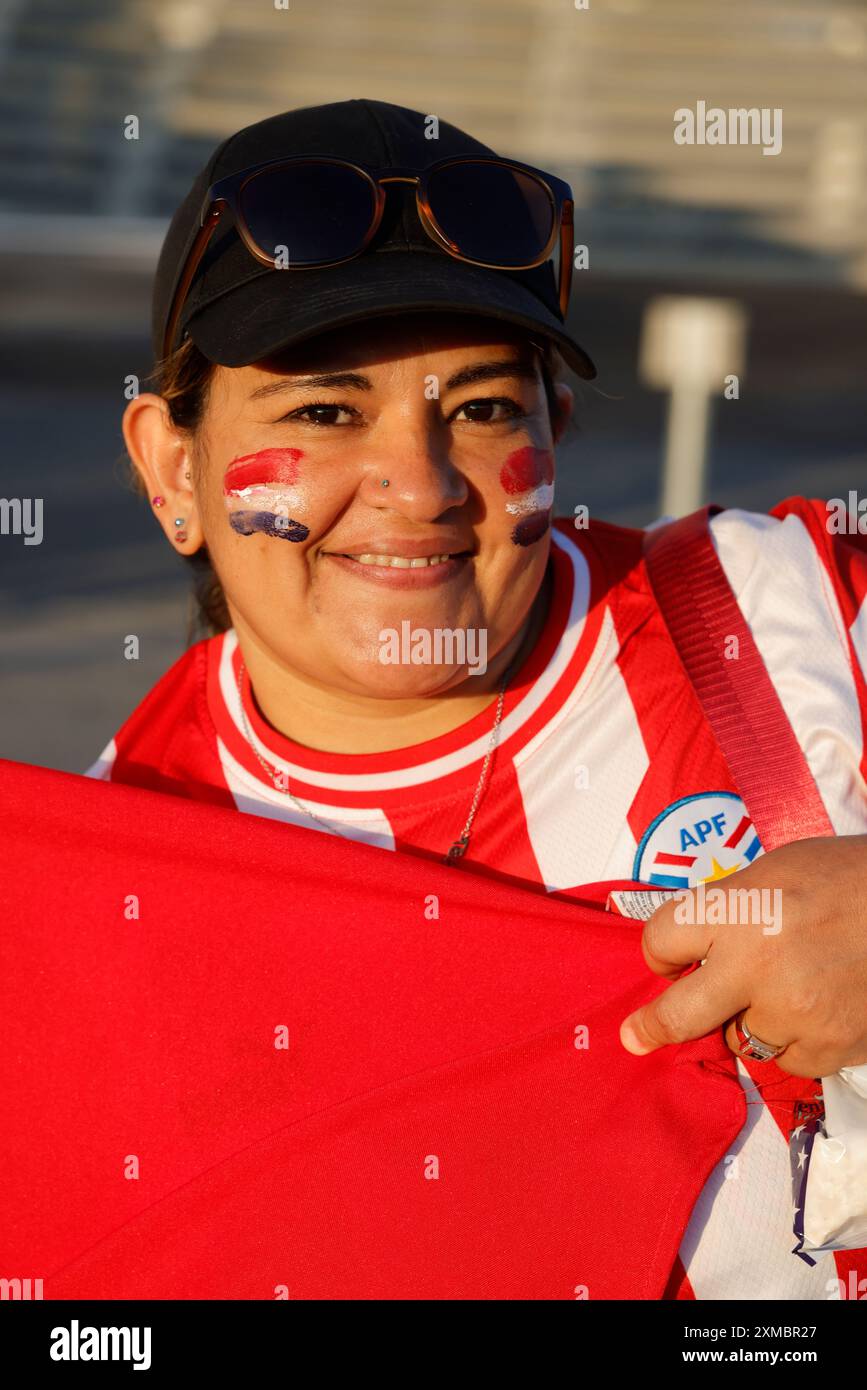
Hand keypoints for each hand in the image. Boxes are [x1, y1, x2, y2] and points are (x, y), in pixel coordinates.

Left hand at [619, 835, 866, 1077]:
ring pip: (741, 1041)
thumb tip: (691, 948)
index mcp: (737, 909)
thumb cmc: (847, 878)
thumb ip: (727, 909)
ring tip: (787, 987)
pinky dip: (798, 1039)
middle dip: (653, 1027)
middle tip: (636, 1037)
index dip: (661, 952)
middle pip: (678, 1016)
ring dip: (750, 1022)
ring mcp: (794, 1013)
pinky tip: (821, 1004)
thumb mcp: (775, 871)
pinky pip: (790, 1060)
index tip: (667, 960)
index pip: (661, 940)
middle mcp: (756, 965)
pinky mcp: (830, 1047)